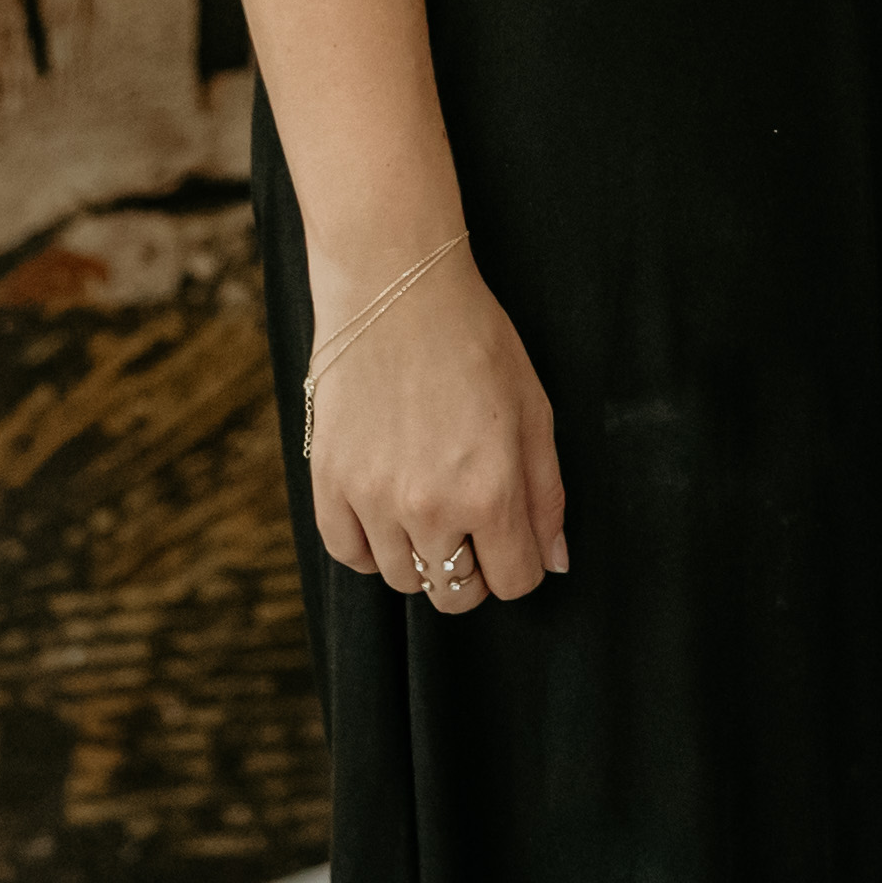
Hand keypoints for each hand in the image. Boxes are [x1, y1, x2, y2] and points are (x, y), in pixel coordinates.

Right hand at [303, 244, 569, 613]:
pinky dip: (371, 546)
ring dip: (422, 554)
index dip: (520, 565)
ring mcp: (372, 499)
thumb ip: (546, 494)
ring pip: (403, 578)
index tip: (511, 538)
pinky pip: (350, 554)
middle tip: (471, 528)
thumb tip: (552, 561)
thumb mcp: (534, 411)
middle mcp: (429, 507)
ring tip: (427, 503)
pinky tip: (386, 510)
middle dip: (473, 572)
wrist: (395, 288)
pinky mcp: (329, 482)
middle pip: (454, 594)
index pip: (514, 582)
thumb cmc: (475, 342)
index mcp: (490, 492)